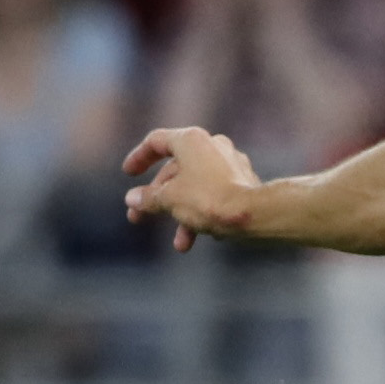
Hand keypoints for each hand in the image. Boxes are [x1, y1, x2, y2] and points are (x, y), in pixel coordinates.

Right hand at [122, 126, 264, 250]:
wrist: (255, 214)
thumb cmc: (209, 200)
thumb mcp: (169, 199)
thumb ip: (148, 198)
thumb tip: (132, 200)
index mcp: (191, 140)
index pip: (157, 142)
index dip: (139, 157)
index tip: (129, 174)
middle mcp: (212, 145)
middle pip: (175, 170)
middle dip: (157, 198)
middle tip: (138, 217)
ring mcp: (231, 163)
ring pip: (196, 187)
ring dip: (182, 215)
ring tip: (180, 244)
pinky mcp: (244, 182)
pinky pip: (216, 195)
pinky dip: (205, 214)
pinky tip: (204, 238)